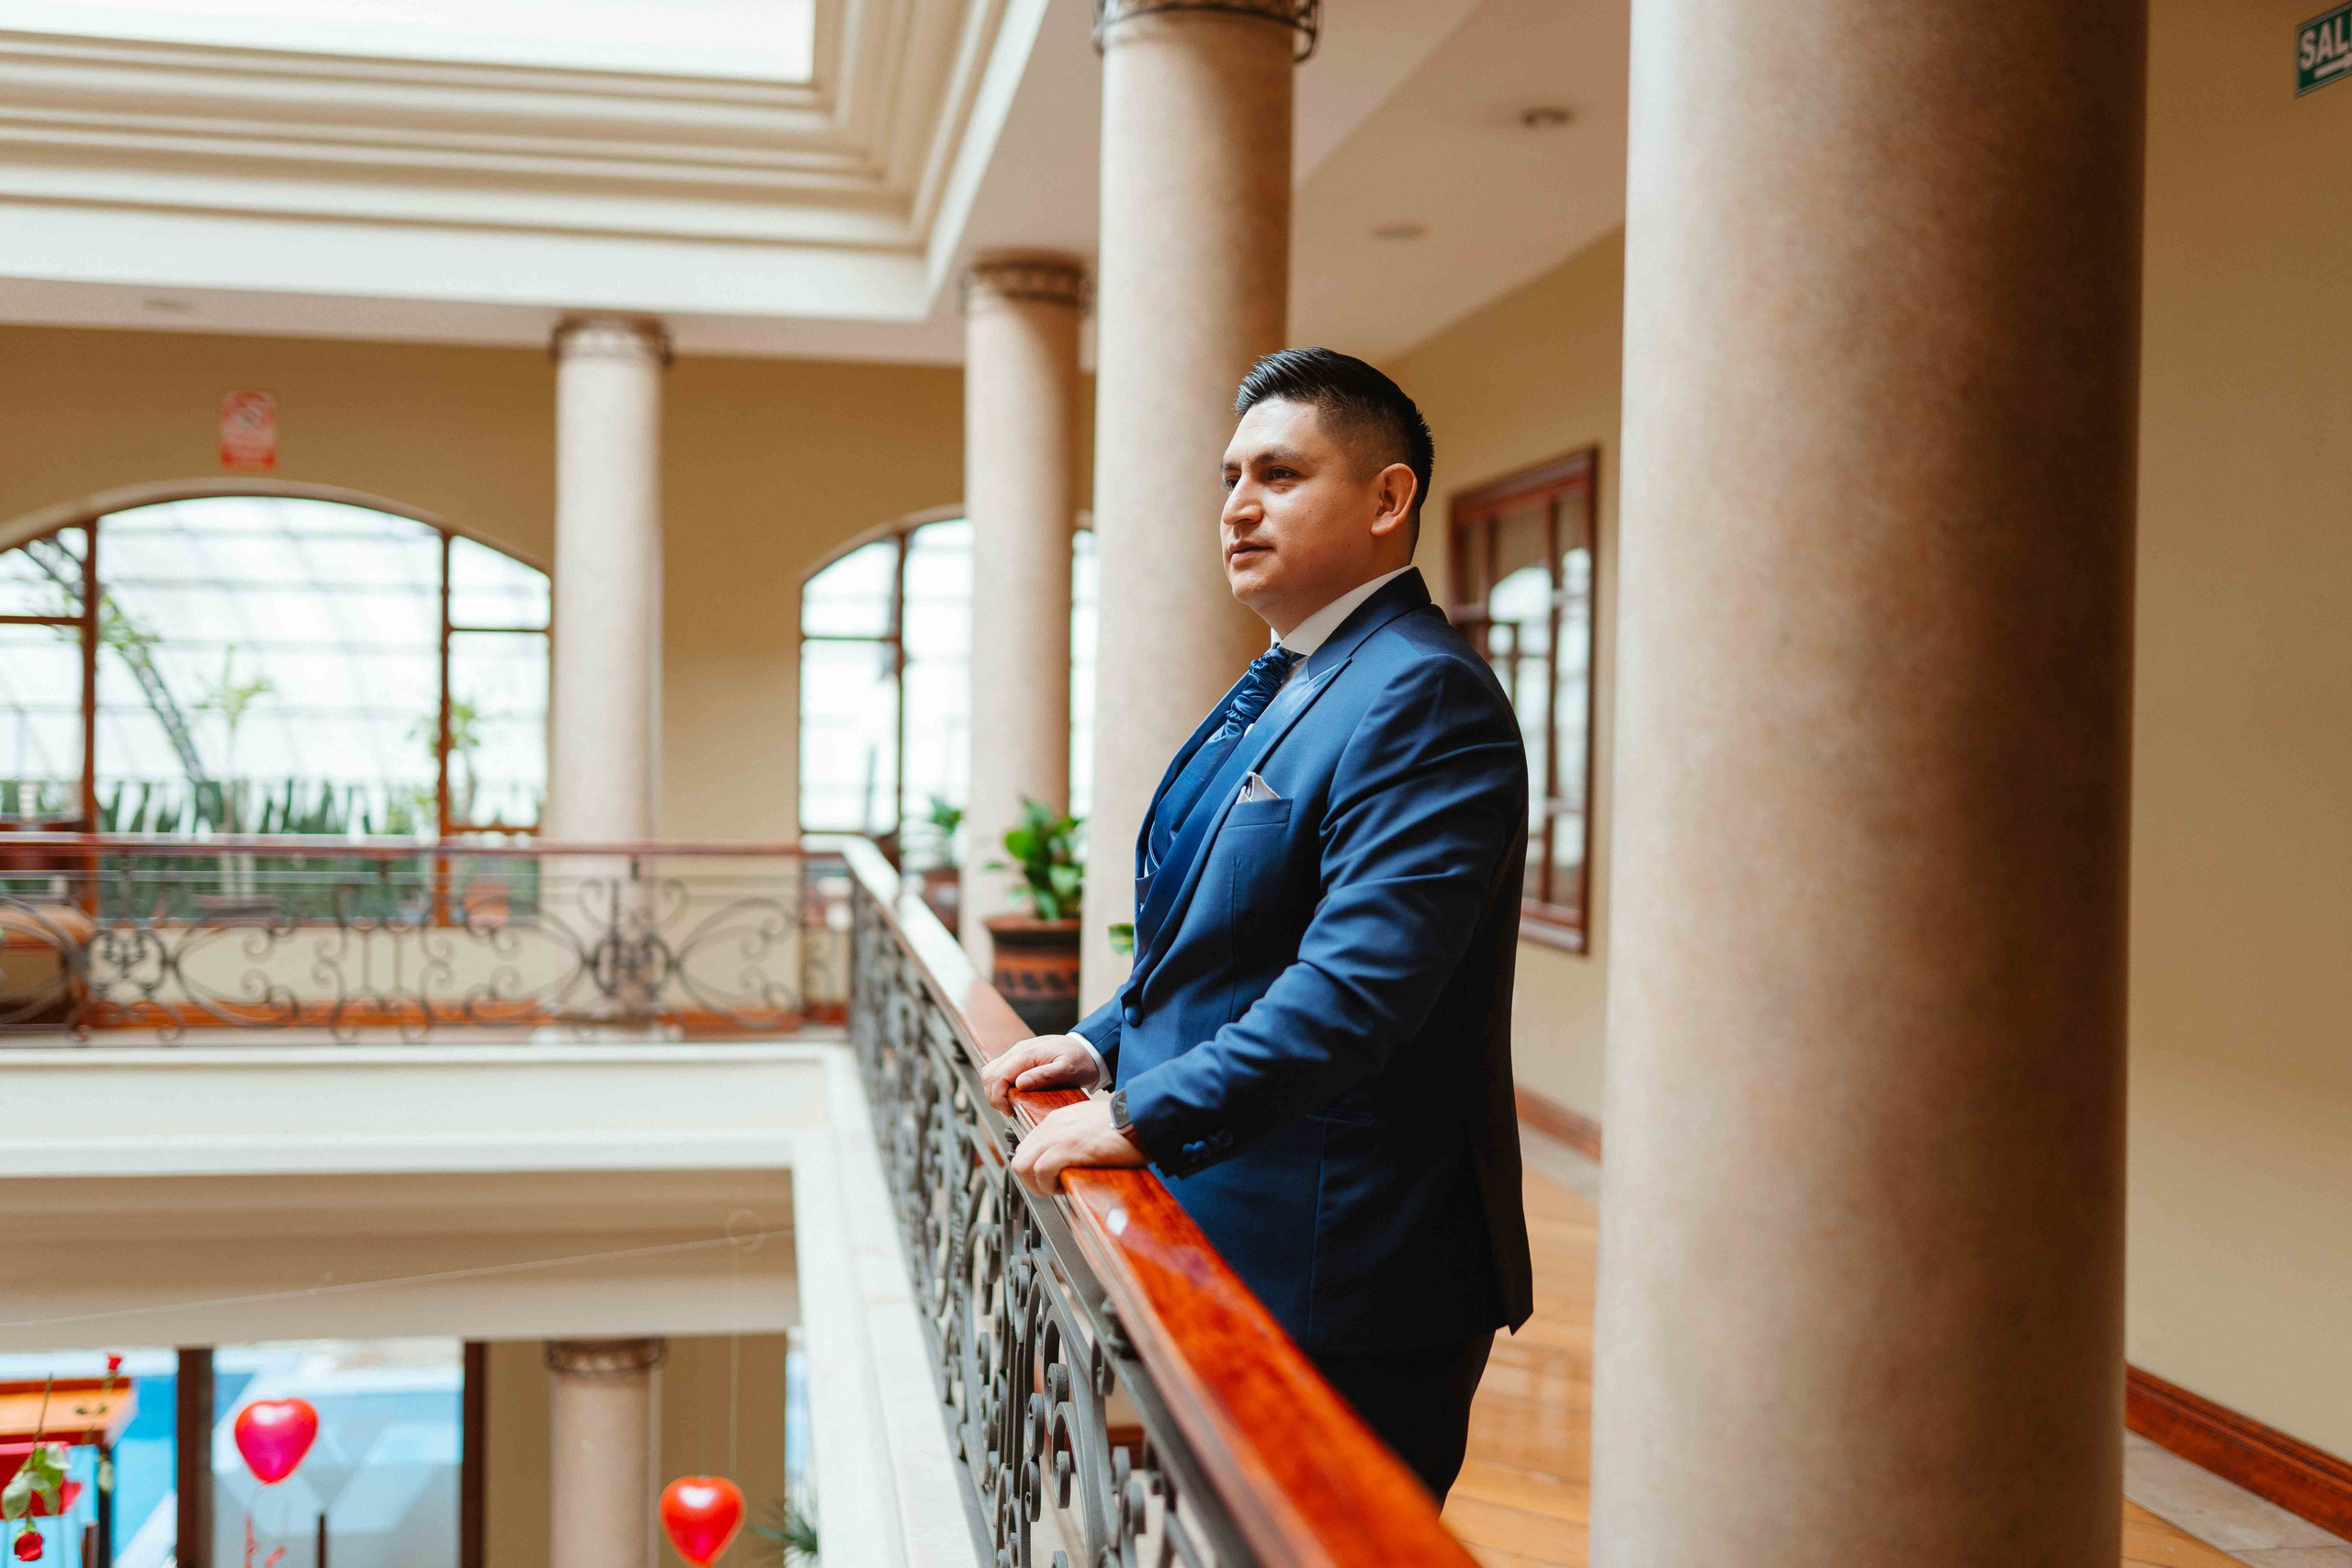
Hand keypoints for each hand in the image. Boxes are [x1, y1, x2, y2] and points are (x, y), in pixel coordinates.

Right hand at [981, 1033, 1099, 1112]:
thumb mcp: (1067, 1070)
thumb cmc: (1081, 1060)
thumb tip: (1019, 1084)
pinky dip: (1000, 1085)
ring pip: (991, 1071)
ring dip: (995, 1090)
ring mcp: (1018, 1053)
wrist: (1089, 1048)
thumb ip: (1043, 1076)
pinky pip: (1001, 1070)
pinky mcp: (1020, 1058)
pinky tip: (1012, 1095)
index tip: (1010, 1112)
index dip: (998, 1097)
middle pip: (989, 1073)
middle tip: (1008, 1111)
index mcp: (1027, 1053)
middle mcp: (1018, 1050)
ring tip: (1009, 1105)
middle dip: (993, 1095)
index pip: (998, 1075)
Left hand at [1010, 1096, 1147, 1195]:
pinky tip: (1066, 1185)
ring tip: (1058, 1188)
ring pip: (1023, 1166)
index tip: (1050, 1178)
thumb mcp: (1090, 1124)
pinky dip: (1050, 1184)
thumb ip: (1074, 1137)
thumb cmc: (1125, 1123)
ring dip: (1038, 1184)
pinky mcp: (1066, 1149)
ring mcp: (1057, 1136)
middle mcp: (1051, 1126)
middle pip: (1019, 1159)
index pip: (1027, 1148)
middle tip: (1052, 1188)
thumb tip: (1070, 1159)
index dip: (1034, 1169)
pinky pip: (1041, 1171)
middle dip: (1031, 1181)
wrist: (1140, 1116)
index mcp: (1056, 1120)